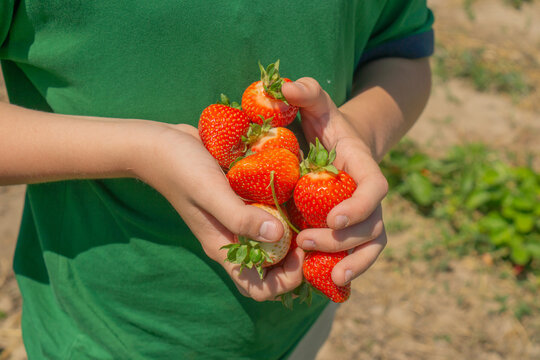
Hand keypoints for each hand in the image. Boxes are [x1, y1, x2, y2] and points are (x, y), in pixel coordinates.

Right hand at [133, 123, 303, 300]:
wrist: (162, 143)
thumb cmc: (181, 169)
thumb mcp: (210, 193)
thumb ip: (240, 217)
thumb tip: (278, 236)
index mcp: (224, 248)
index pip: (258, 287)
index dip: (285, 280)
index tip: (301, 252)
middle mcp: (235, 238)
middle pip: (273, 267)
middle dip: (297, 258)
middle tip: (312, 230)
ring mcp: (240, 219)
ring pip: (275, 239)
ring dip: (295, 231)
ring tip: (311, 210)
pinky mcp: (245, 199)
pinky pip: (270, 211)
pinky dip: (286, 207)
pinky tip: (299, 188)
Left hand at [282, 78, 388, 286]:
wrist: (332, 146)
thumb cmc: (322, 126)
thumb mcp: (315, 105)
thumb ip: (306, 93)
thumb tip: (286, 87)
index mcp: (362, 166)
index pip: (375, 187)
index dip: (360, 205)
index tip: (335, 216)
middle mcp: (367, 195)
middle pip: (371, 224)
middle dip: (344, 239)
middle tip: (307, 242)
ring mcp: (360, 215)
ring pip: (369, 245)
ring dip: (353, 263)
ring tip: (328, 277)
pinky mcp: (348, 229)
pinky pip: (355, 253)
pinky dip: (347, 268)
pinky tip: (326, 281)